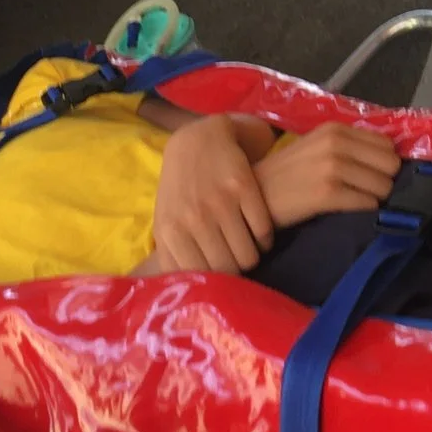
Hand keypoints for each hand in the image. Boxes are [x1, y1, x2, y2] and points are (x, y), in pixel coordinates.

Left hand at [151, 118, 277, 273]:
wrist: (196, 140)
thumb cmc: (180, 187)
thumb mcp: (166, 220)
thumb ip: (173, 254)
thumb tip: (189, 291)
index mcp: (170, 231)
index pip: (199, 278)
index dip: (213, 282)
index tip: (219, 277)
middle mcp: (194, 219)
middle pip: (226, 270)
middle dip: (234, 271)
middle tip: (235, 261)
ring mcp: (220, 203)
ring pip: (248, 256)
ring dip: (252, 256)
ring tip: (248, 247)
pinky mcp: (244, 188)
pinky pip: (263, 232)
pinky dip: (265, 239)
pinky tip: (259, 233)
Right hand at [256, 122, 400, 228]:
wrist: (252, 196)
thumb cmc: (286, 175)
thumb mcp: (316, 147)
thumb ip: (348, 146)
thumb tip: (390, 157)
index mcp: (334, 129)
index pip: (387, 144)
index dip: (383, 162)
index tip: (371, 174)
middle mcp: (335, 143)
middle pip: (391, 164)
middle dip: (383, 180)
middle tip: (364, 190)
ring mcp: (331, 167)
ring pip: (383, 186)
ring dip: (374, 197)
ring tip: (352, 199)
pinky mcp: (327, 193)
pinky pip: (367, 203)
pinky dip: (364, 209)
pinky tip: (345, 208)